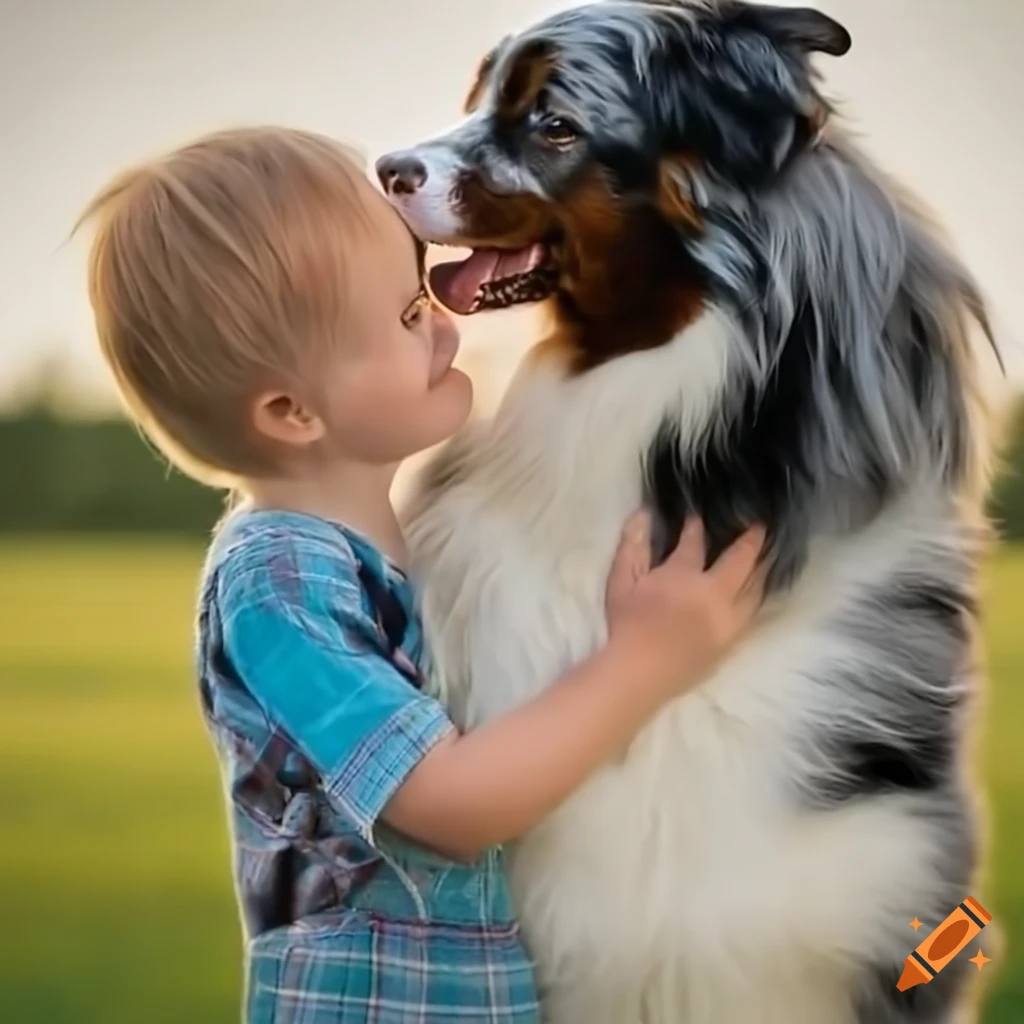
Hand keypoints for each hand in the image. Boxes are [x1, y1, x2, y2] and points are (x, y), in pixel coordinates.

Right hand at [605, 512, 765, 695]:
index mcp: (685, 574)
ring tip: (766, 558)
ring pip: (754, 588)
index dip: (696, 527)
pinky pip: (753, 613)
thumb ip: (633, 546)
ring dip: (761, 569)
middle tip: (760, 527)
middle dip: (750, 541)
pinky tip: (757, 594)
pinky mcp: (731, 641)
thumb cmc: (628, 624)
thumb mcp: (621, 581)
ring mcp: (727, 618)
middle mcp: (714, 592)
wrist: (642, 673)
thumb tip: (644, 514)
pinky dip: (758, 597)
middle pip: (740, 562)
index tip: (698, 517)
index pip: (694, 543)